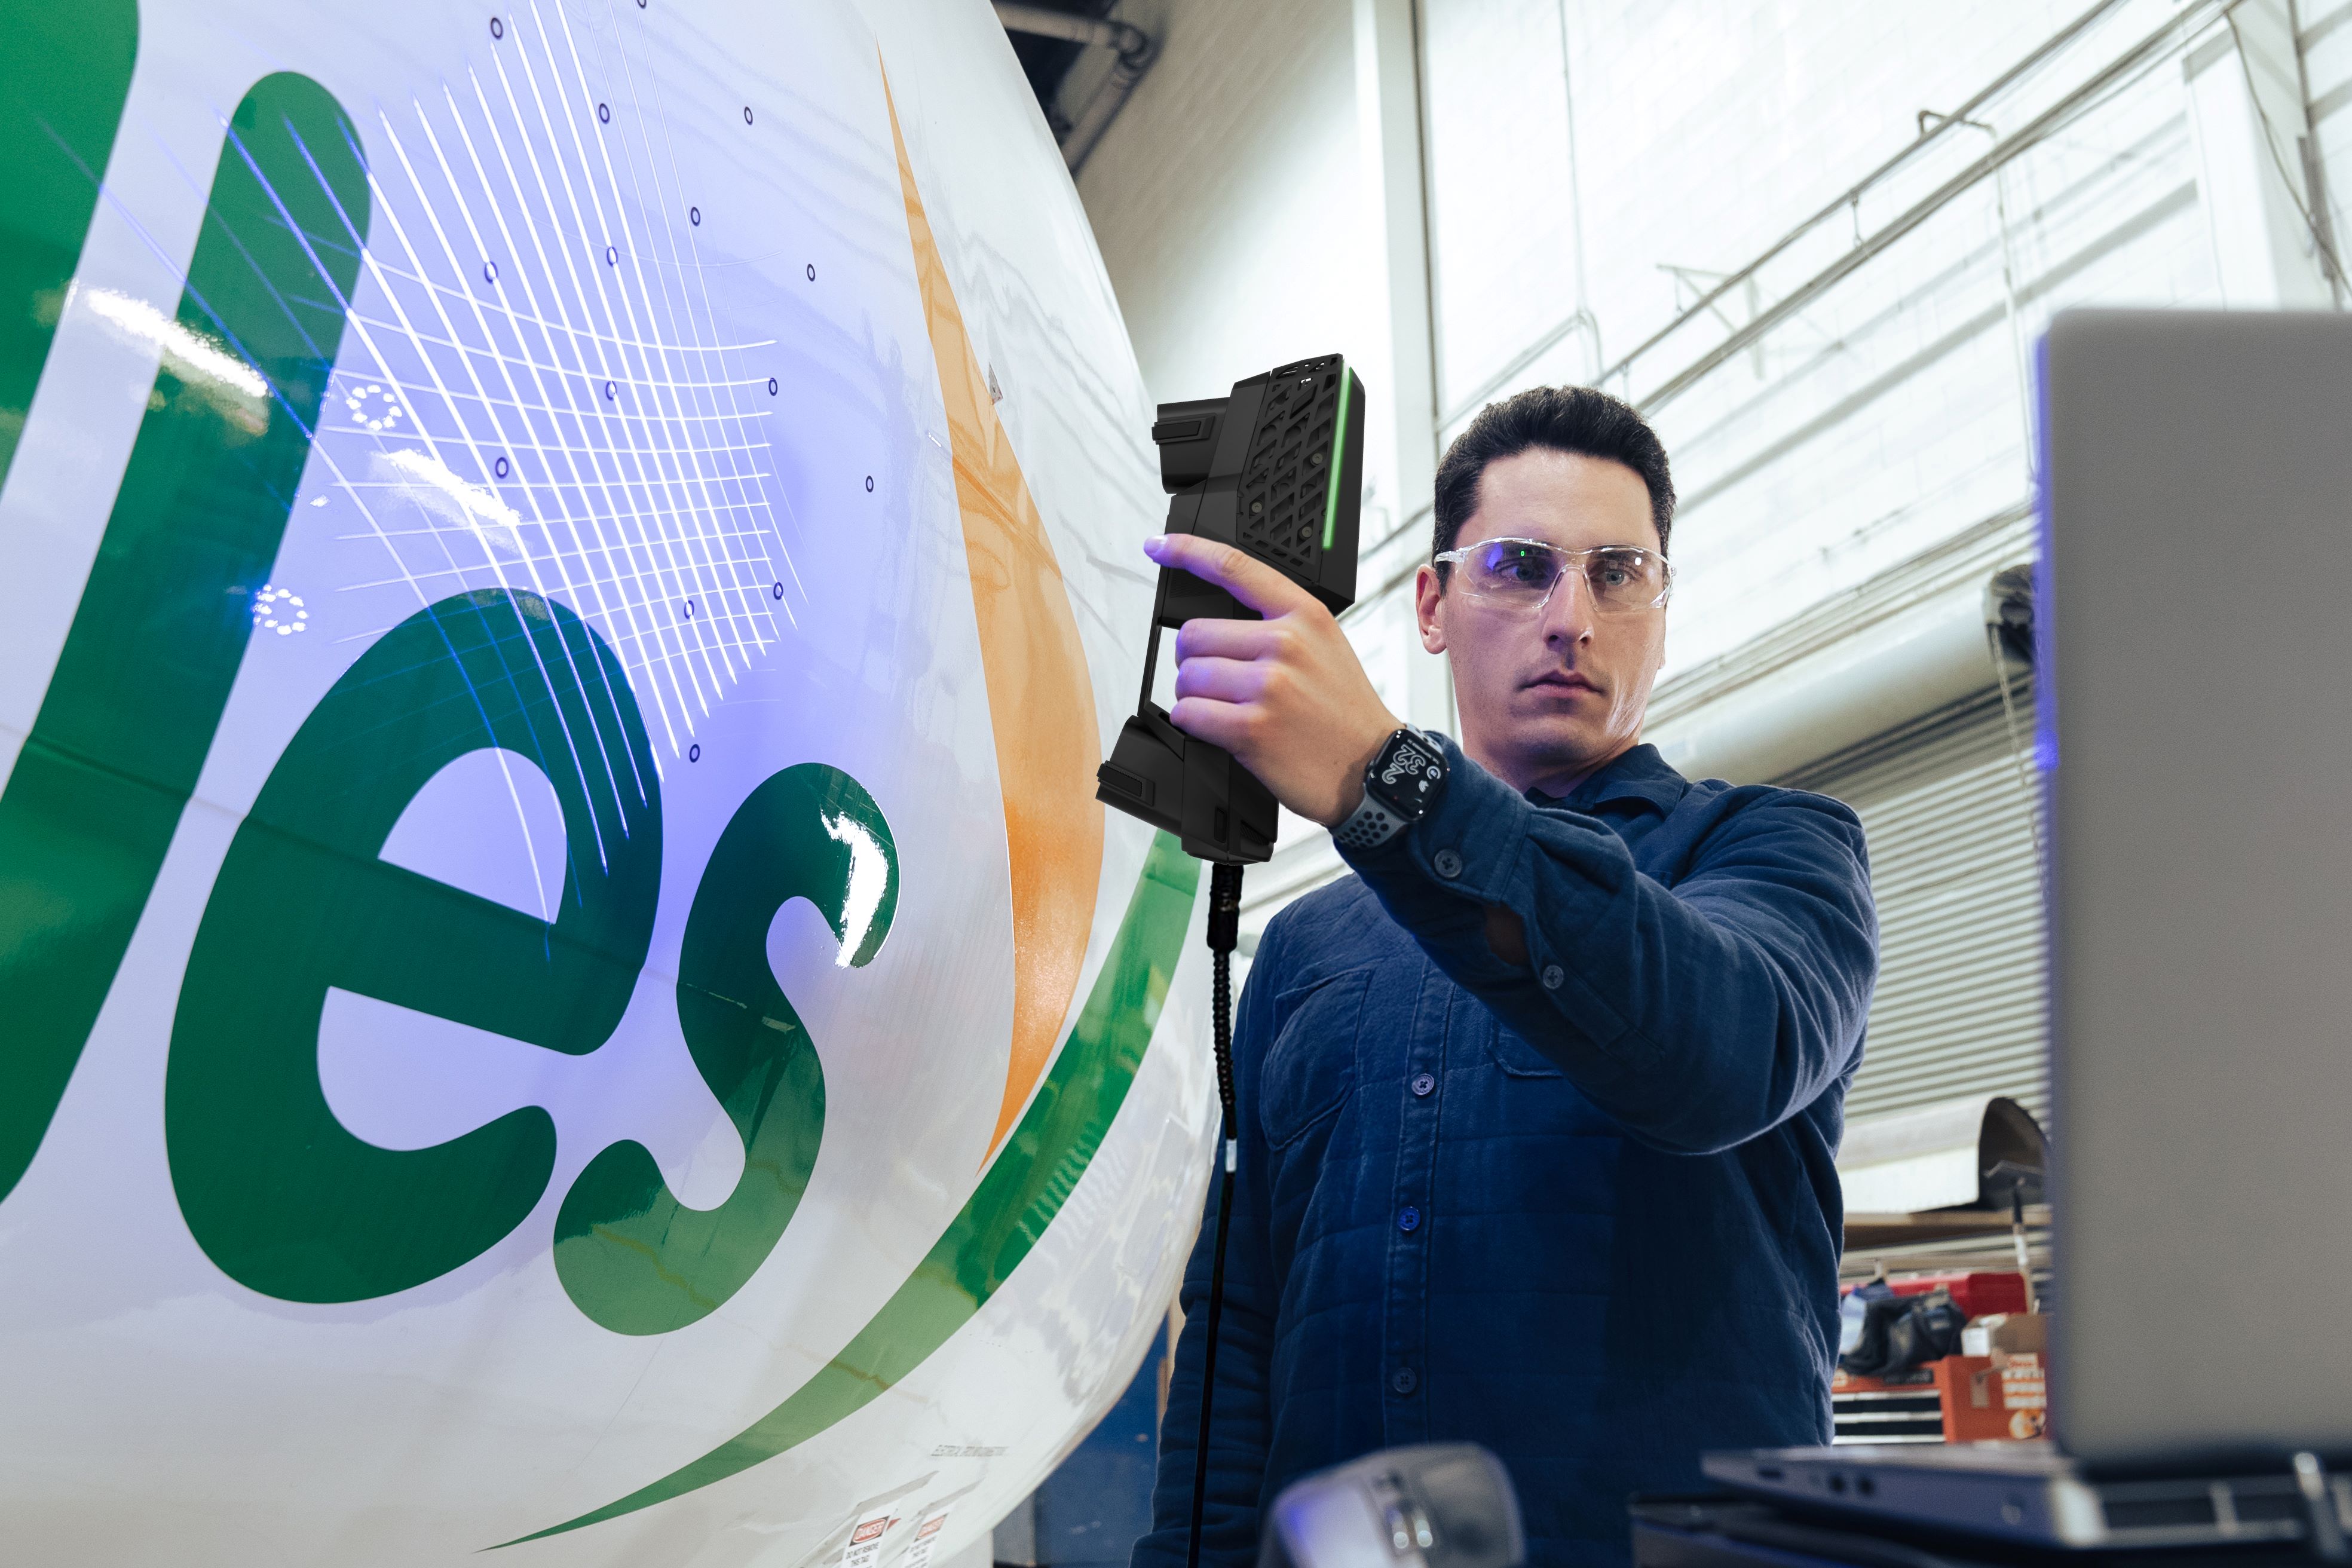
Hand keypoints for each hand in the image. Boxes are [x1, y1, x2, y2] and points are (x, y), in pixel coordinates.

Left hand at [1146, 533, 1403, 827]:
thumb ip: (1280, 626)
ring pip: (1187, 677)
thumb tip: (1221, 626)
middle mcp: (1286, 643)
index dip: (1187, 552)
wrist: (1373, 767)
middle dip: (1196, 661)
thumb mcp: (1326, 647)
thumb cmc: (1344, 711)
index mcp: (1304, 615)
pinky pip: (1188, 713)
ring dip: (1195, 697)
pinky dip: (1194, 724)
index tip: (1159, 547)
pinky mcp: (1251, 728)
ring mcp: (1268, 685)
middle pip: (1193, 635)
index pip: (1235, 567)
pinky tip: (1222, 730)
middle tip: (1223, 683)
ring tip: (1230, 710)